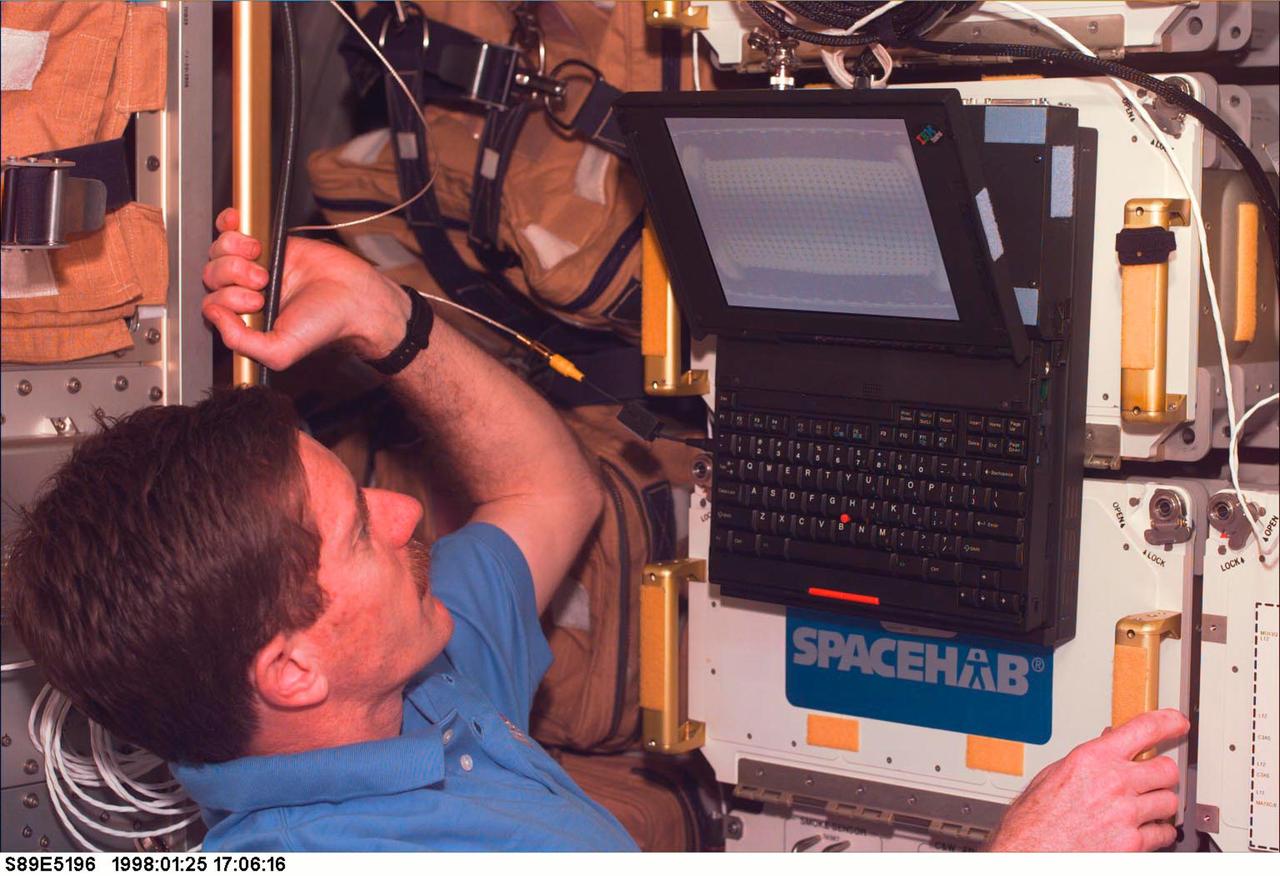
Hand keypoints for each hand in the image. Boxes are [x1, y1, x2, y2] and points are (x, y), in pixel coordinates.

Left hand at [202, 208, 409, 370]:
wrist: (356, 296)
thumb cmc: (326, 325)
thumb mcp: (280, 350)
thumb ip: (240, 342)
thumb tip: (213, 314)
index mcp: (246, 320)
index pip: (212, 304)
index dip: (227, 300)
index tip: (257, 303)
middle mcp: (247, 293)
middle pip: (211, 275)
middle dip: (233, 276)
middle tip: (264, 282)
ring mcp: (255, 266)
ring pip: (218, 251)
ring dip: (234, 251)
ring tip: (262, 259)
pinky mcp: (268, 242)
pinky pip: (231, 228)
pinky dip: (228, 224)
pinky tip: (239, 226)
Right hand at [987, 709, 1188, 851]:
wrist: (1029, 850)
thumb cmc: (1035, 816)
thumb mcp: (1054, 773)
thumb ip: (1088, 758)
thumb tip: (1108, 743)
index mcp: (1093, 758)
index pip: (1144, 729)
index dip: (1168, 722)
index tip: (1177, 722)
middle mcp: (1114, 782)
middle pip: (1167, 769)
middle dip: (1162, 773)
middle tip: (1154, 777)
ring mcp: (1126, 814)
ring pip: (1170, 802)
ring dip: (1160, 804)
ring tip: (1145, 806)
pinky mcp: (1132, 843)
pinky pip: (1164, 833)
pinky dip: (1158, 832)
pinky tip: (1143, 829)